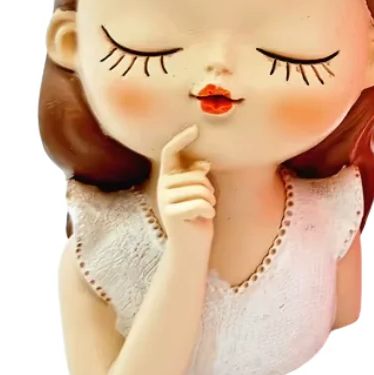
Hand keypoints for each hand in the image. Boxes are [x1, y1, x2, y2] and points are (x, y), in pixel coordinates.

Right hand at [157, 126, 213, 247]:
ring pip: (201, 189)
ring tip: (204, 210)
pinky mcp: (170, 214)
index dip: (182, 139)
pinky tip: (204, 218)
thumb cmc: (198, 214)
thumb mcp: (198, 191)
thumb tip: (204, 164)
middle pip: (197, 175)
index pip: (171, 152)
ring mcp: (164, 199)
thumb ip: (196, 175)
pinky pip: (200, 204)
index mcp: (169, 177)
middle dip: (209, 188)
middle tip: (206, 202)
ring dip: (210, 201)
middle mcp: (163, 186)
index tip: (195, 128)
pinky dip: (209, 211)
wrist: (191, 246)